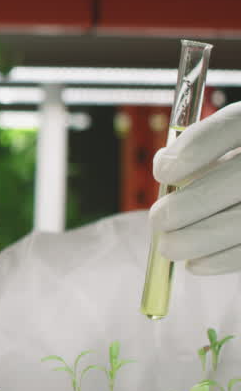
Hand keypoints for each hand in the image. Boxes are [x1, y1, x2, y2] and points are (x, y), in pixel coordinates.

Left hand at [150, 101, 240, 274]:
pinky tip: (197, 264)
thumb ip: (200, 150)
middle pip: (239, 179)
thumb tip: (165, 167)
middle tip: (158, 220)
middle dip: (190, 205)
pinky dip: (225, 259)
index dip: (196, 148)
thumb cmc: (234, 167)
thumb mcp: (227, 146)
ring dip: (201, 238)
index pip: (233, 126)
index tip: (162, 172)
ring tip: (169, 247)